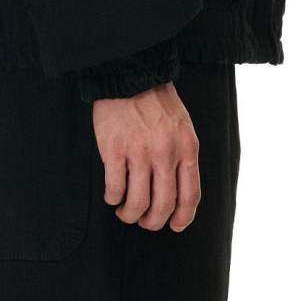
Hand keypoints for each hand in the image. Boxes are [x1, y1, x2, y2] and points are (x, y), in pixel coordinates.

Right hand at [91, 82, 200, 231]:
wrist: (131, 74)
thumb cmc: (157, 101)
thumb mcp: (182, 127)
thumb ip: (183, 157)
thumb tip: (178, 193)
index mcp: (187, 148)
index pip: (189, 196)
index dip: (182, 218)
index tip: (174, 225)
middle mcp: (165, 154)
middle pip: (162, 206)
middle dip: (153, 221)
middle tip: (144, 220)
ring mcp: (139, 152)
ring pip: (138, 203)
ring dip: (130, 214)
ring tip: (125, 211)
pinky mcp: (115, 150)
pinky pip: (115, 188)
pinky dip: (113, 199)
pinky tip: (112, 195)